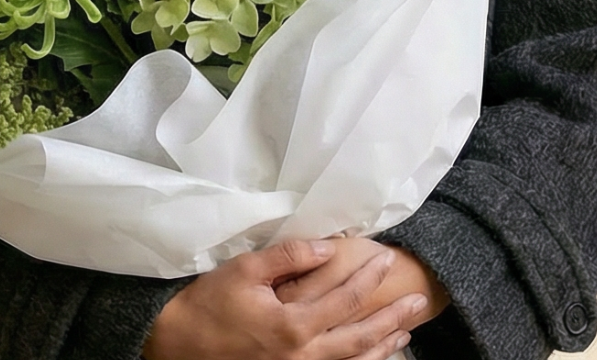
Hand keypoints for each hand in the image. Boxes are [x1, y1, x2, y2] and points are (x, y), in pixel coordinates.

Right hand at [143, 239, 429, 359]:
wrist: (178, 346)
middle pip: (361, 336)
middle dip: (392, 317)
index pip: (346, 298)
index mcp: (293, 325)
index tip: (387, 259)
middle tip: (418, 301)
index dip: (369, 277)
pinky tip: (372, 355)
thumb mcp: (242, 271)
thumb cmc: (207, 306)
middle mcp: (304, 354)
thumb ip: (287, 257)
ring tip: (406, 332)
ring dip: (383, 345)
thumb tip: (328, 247)